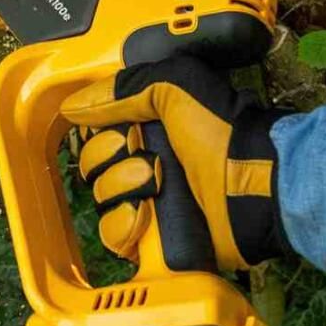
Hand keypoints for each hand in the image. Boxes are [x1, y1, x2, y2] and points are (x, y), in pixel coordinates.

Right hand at [61, 56, 291, 270]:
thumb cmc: (220, 131)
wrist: (253, 184)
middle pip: (96, 167)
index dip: (102, 134)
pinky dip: (125, 226)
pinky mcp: (156, 239)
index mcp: (153, 129)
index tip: (122, 132)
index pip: (101, 134)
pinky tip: (145, 216)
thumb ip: (123, 89)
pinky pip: (115, 236)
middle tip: (150, 160)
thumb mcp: (174, 85)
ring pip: (102, 201)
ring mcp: (153, 203)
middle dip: (113, 161)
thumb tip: (73, 108)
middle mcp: (150, 164)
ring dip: (121, 190)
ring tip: (156, 187)